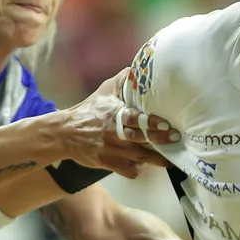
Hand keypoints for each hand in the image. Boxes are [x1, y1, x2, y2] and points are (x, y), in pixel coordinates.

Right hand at [61, 68, 179, 179]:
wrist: (64, 133)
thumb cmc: (88, 111)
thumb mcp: (104, 92)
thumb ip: (121, 82)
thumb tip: (136, 69)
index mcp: (115, 115)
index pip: (136, 119)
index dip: (152, 123)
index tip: (166, 124)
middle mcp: (115, 133)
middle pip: (141, 139)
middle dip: (159, 140)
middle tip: (175, 139)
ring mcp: (112, 149)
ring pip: (138, 157)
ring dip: (155, 160)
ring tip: (170, 161)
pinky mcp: (107, 163)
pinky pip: (127, 170)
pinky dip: (136, 170)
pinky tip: (143, 166)